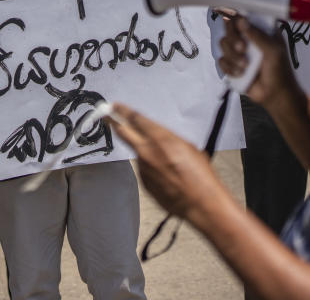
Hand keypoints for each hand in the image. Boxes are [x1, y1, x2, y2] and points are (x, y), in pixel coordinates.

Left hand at [109, 103, 228, 220]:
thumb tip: (157, 137)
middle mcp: (147, 151)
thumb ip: (167, 139)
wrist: (200, 202)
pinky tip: (166, 174)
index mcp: (160, 138)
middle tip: (108, 118)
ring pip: (136, 152)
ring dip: (142, 150)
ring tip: (164, 160)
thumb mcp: (187, 146)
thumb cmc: (200, 174)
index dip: (122, 111)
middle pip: (123, 132)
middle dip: (114, 123)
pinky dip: (151, 167)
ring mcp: (143, 167)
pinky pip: (143, 169)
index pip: (135, 119)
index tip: (115, 106)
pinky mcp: (143, 182)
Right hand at [218, 16, 298, 107]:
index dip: (235, 16)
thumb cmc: (280, 72)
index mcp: (261, 31)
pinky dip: (230, 68)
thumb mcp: (273, 51)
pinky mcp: (232, 65)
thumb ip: (257, 35)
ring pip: (223, 44)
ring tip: (245, 66)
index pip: (244, 17)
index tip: (229, 17)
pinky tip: (241, 73)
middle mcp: (248, 38)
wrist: (275, 95)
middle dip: (233, 39)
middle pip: (229, 28)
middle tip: (242, 48)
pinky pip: (222, 61)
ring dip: (233, 56)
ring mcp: (239, 51)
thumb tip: (242, 21)